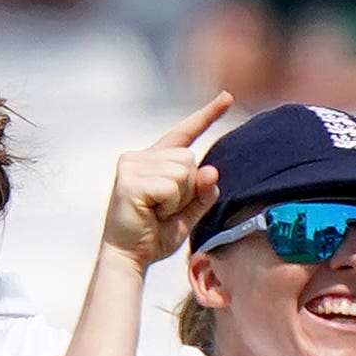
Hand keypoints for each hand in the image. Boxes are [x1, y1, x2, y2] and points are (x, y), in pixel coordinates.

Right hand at [101, 93, 232, 265]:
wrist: (128, 259)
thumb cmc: (155, 236)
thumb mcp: (188, 213)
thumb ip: (203, 192)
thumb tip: (212, 170)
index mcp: (152, 160)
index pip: (184, 133)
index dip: (207, 115)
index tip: (227, 97)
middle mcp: (139, 156)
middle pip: (190, 159)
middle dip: (188, 190)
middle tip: (163, 210)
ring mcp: (132, 165)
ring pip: (183, 172)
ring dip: (178, 199)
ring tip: (156, 212)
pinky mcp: (129, 179)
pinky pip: (171, 186)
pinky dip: (169, 205)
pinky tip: (150, 213)